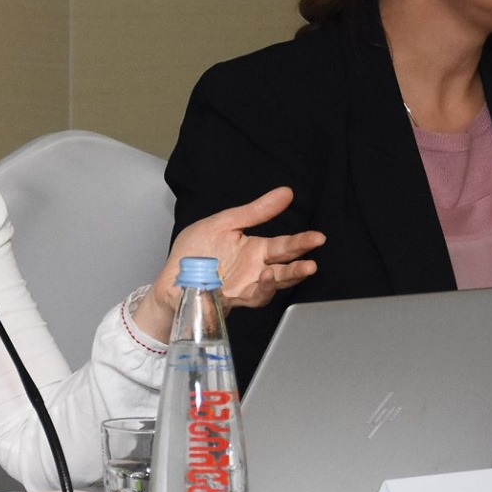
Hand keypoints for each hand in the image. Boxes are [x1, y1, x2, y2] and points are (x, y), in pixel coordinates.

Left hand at [134, 187, 324, 336]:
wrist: (173, 277)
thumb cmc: (196, 251)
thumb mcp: (223, 223)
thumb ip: (255, 212)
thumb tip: (285, 192)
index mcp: (254, 248)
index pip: (283, 245)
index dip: (301, 241)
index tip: (318, 237)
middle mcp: (255, 269)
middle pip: (285, 264)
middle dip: (302, 257)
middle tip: (316, 249)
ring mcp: (246, 285)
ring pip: (276, 283)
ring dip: (291, 276)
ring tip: (306, 267)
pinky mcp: (234, 298)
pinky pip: (254, 296)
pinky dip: (263, 288)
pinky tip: (267, 276)